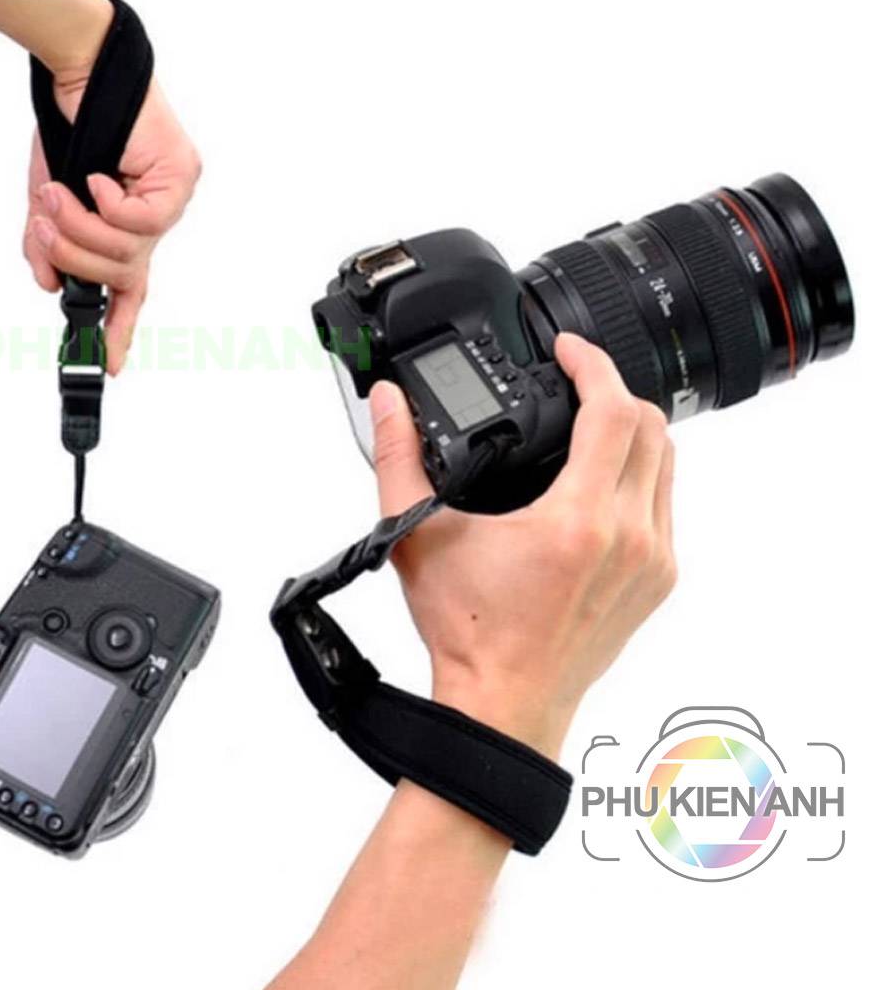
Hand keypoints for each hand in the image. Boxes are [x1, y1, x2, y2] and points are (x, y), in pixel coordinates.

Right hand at [24, 74, 200, 373]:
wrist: (82, 74)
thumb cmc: (73, 130)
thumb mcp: (49, 199)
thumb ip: (47, 243)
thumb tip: (47, 282)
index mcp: (128, 230)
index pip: (130, 290)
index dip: (121, 329)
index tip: (111, 364)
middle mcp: (154, 221)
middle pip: (122, 273)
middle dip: (75, 255)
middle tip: (43, 224)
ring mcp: (172, 201)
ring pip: (129, 250)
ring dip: (81, 227)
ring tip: (57, 195)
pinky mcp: (180, 179)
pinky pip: (143, 219)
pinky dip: (110, 203)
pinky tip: (99, 177)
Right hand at [370, 332, 676, 759]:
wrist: (505, 703)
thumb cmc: (469, 632)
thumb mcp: (417, 536)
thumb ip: (397, 459)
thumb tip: (386, 404)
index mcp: (577, 521)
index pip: (612, 410)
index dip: (592, 364)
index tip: (568, 350)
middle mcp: (629, 538)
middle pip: (652, 427)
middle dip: (614, 390)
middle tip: (575, 382)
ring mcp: (653, 561)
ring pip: (667, 464)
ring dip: (634, 431)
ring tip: (591, 423)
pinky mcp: (659, 582)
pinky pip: (665, 505)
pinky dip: (641, 476)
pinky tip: (602, 480)